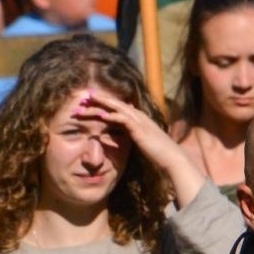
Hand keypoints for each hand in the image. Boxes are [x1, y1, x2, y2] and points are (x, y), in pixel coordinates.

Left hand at [77, 87, 209, 205]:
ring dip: (101, 104)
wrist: (171, 157)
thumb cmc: (157, 152)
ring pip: (116, 107)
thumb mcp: (140, 141)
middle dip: (98, 99)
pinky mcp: (139, 128)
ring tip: (86, 101)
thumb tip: (115, 137)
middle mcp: (138, 115)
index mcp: (137, 118)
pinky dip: (112, 115)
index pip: (117, 107)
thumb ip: (129, 135)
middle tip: (82, 96)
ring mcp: (139, 120)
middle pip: (114, 103)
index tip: (88, 102)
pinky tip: (101, 114)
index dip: (102, 103)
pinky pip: (123, 118)